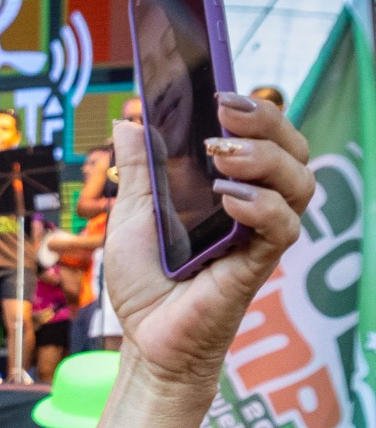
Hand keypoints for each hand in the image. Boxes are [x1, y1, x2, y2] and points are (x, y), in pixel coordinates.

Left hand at [105, 95, 314, 392]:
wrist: (143, 337)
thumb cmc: (145, 280)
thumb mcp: (131, 214)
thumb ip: (138, 168)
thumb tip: (128, 119)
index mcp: (228, 186)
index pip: (260, 136)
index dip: (253, 109)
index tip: (221, 90)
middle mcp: (254, 205)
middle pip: (291, 149)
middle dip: (266, 121)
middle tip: (224, 111)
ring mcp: (260, 234)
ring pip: (299, 182)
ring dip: (264, 159)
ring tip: (222, 156)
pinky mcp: (259, 265)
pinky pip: (283, 228)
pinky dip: (262, 207)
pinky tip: (230, 200)